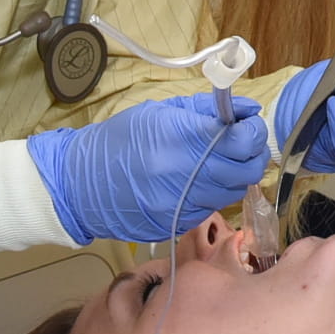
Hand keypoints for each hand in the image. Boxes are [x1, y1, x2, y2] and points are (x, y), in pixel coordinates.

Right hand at [26, 91, 270, 246]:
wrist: (81, 184)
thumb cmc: (118, 141)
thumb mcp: (159, 112)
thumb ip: (205, 109)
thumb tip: (246, 109)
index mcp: (180, 139)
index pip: (242, 140)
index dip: (253, 130)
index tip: (247, 124)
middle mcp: (186, 175)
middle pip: (246, 170)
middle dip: (252, 154)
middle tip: (242, 142)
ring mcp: (183, 204)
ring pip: (234, 191)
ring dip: (236, 174)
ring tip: (220, 160)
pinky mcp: (178, 224)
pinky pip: (212, 207)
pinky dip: (215, 192)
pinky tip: (199, 180)